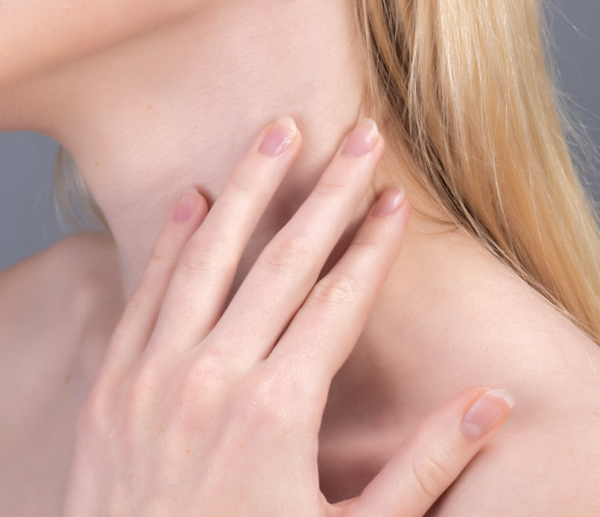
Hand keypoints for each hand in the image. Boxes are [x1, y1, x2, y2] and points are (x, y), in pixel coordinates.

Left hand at [61, 118, 511, 515]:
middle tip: (359, 133)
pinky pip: (143, 294)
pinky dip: (170, 241)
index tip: (397, 196)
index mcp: (278, 412)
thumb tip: (490, 404)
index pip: (338, 300)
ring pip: (208, 256)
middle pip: (282, 259)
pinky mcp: (110, 388)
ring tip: (276, 130)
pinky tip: (192, 198)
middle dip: (328, 191)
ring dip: (247, 186)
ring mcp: (153, 378)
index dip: (374, 245)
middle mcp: (213, 379)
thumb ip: (424, 470)